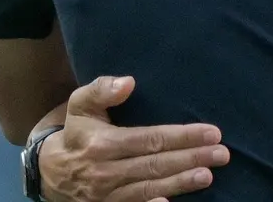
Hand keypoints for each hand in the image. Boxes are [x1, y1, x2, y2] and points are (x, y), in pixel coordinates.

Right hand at [39, 76, 230, 201]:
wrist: (49, 172)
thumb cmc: (76, 132)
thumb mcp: (80, 105)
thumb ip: (101, 89)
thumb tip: (128, 82)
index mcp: (102, 144)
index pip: (150, 139)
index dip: (182, 136)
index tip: (212, 132)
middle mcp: (105, 172)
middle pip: (156, 165)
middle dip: (191, 158)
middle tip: (222, 154)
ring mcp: (107, 195)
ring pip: (150, 189)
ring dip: (181, 183)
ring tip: (208, 175)